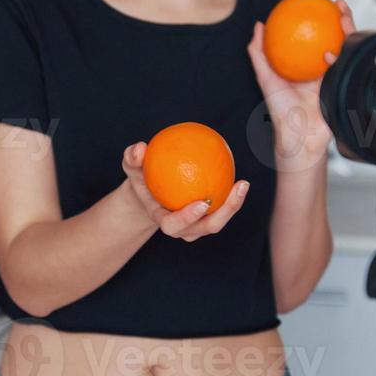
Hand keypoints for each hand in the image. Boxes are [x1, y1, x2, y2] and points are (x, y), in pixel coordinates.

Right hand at [121, 141, 249, 241]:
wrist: (150, 193)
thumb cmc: (141, 179)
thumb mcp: (132, 168)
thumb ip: (132, 158)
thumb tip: (139, 148)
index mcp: (163, 220)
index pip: (174, 225)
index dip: (188, 218)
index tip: (202, 203)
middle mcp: (183, 227)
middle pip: (206, 228)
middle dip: (225, 213)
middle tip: (237, 188)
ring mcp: (197, 225)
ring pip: (218, 221)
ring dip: (234, 206)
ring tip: (243, 183)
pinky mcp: (208, 217)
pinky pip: (222, 208)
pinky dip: (231, 195)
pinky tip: (238, 176)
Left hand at [248, 0, 357, 163]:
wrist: (301, 136)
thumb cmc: (281, 111)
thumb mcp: (265, 78)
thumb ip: (258, 53)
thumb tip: (257, 26)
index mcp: (305, 64)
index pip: (313, 35)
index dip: (317, 18)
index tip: (316, 2)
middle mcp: (322, 67)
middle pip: (335, 36)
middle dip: (339, 18)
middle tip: (336, 3)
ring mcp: (335, 75)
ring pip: (345, 47)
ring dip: (347, 29)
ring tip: (343, 15)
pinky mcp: (343, 85)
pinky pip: (346, 66)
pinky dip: (341, 55)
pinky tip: (332, 49)